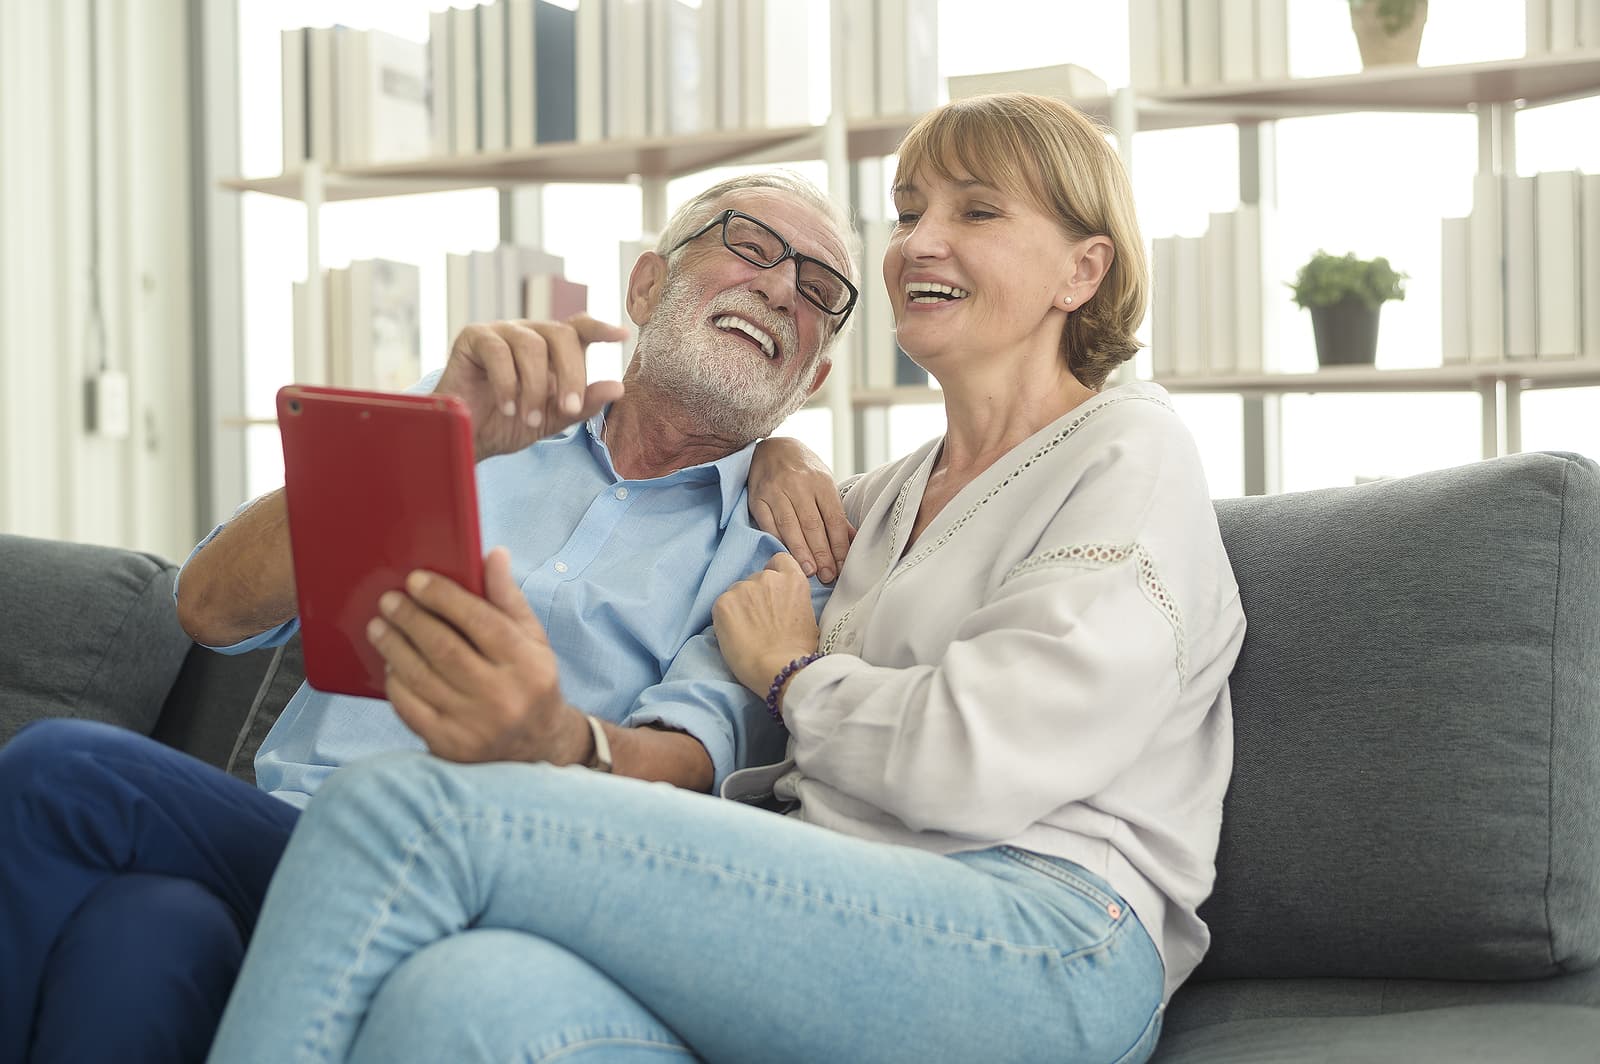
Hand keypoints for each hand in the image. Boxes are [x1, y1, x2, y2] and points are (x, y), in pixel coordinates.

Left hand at [366, 546, 589, 765]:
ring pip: (421, 676)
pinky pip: (409, 707)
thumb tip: (493, 555)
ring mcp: (474, 725)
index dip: (444, 597)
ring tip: (379, 626)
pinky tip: (392, 663)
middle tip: (390, 600)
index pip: (480, 621)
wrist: (535, 746)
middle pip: (444, 648)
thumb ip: (508, 598)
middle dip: (410, 618)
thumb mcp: (532, 639)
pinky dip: (396, 681)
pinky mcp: (449, 745)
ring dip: (394, 646)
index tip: (416, 580)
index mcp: (526, 664)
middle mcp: (502, 696)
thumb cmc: (529, 681)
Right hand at [436, 315, 628, 461]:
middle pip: (561, 334)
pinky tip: (507, 407)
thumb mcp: (552, 419)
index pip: (579, 328)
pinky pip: (498, 351)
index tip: (622, 336)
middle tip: (568, 409)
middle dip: (571, 374)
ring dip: (535, 387)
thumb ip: (582, 404)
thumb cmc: (508, 424)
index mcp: (551, 348)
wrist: (467, 438)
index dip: (600, 328)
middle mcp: (529, 333)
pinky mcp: (473, 337)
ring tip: (529, 418)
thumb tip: (618, 387)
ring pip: (531, 345)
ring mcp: (501, 331)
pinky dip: (507, 384)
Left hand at [712, 552, 820, 697]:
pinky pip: (722, 606)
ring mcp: (743, 588)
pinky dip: (725, 618)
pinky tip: (735, 635)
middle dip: (755, 595)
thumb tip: (785, 604)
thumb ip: (795, 601)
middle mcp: (767, 577)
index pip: (779, 560)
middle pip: (755, 579)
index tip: (772, 590)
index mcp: (792, 580)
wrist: (778, 668)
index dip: (774, 573)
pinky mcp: (723, 602)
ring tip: (747, 631)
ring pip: (737, 592)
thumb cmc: (797, 651)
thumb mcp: (809, 618)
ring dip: (739, 606)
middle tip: (759, 621)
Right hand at [748, 436, 853, 583]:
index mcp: (821, 481)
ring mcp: (776, 490)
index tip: (841, 566)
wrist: (771, 448)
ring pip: (790, 526)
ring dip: (800, 552)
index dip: (838, 546)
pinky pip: (768, 524)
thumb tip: (853, 540)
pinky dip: (778, 542)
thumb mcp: (824, 483)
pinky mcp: (758, 498)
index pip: (833, 519)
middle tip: (827, 576)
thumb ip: (836, 512)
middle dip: (821, 554)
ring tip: (809, 572)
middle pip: (813, 525)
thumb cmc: (803, 469)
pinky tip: (785, 556)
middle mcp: (799, 485)